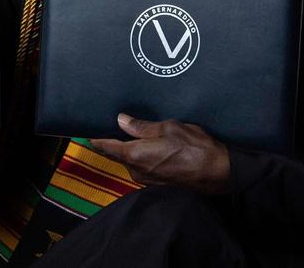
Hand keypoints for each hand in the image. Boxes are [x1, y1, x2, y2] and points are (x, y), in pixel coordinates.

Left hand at [89, 113, 230, 195]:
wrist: (217, 172)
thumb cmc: (194, 147)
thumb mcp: (168, 127)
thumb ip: (142, 126)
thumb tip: (121, 120)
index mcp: (135, 155)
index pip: (106, 147)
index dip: (95, 137)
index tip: (86, 130)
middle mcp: (136, 170)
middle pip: (117, 154)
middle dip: (112, 140)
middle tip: (111, 123)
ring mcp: (146, 179)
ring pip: (130, 160)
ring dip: (128, 148)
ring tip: (131, 130)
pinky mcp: (157, 183)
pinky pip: (141, 166)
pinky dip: (140, 155)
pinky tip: (148, 144)